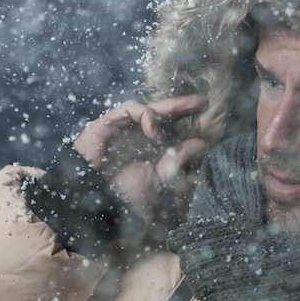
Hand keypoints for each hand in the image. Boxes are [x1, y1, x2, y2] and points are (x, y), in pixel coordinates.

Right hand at [73, 95, 207, 213]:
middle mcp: (137, 135)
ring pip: (145, 108)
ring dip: (160, 112)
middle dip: (179, 104)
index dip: (185, 116)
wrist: (95, 200)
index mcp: (149, 147)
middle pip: (161, 112)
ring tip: (163, 130)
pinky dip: (143, 114)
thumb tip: (202, 142)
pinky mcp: (107, 123)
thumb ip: (178, 158)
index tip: (204, 109)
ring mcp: (122, 128)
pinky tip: (151, 128)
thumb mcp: (159, 177)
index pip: (170, 126)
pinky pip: (127, 109)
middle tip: (199, 100)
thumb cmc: (124, 194)